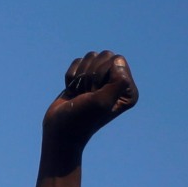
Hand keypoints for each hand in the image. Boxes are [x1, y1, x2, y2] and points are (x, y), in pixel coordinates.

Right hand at [42, 50, 137, 164]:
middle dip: (91, 73)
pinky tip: (72, 91)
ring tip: (80, 94)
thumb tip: (119, 61)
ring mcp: (101, 80)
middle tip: (86, 94)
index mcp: (128, 90)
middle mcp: (117, 83)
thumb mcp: (102, 102)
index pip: (117, 60)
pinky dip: (71, 76)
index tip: (94, 94)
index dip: (101, 74)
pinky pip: (78, 62)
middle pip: (105, 55)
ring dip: (81, 75)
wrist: (59, 130)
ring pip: (91, 56)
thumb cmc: (81, 119)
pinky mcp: (85, 78)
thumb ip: (118, 81)